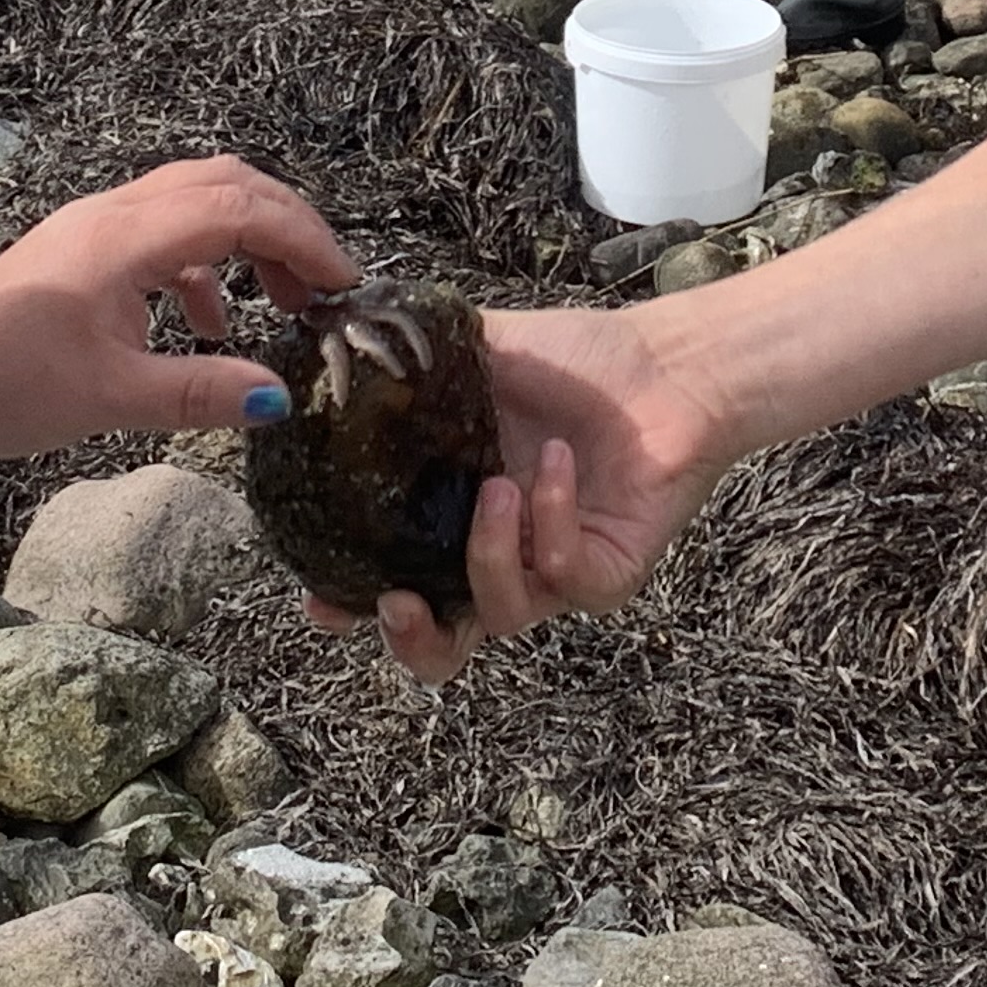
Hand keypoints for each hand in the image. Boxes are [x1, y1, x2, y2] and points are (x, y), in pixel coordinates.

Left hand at [0, 156, 352, 458]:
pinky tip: (210, 324)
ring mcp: (94, 227)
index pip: (241, 207)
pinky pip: (164, 233)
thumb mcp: (112, 398)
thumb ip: (200, 394)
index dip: (303, 238)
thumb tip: (278, 400)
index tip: (343, 285)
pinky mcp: (80, 252)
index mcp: (128, 236)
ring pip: (195, 201)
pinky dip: (205, 265)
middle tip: (327, 281)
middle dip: (287, 223)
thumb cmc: (2, 385)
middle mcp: (114, 213)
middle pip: (225, 182)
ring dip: (248, 238)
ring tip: (283, 300)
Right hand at [309, 302, 738, 682]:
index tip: (320, 601)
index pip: (394, 578)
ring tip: (498, 487)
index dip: (351, 604)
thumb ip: (414, 359)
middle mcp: (500, 554)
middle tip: (395, 601)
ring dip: (488, 555)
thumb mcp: (480, 354)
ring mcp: (553, 572)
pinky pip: (565, 577)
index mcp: (455, 512)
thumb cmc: (576, 360)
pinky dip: (553, 521)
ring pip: (501, 618)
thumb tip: (340, 340)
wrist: (666, 363)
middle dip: (409, 640)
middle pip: (442, 645)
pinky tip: (557, 463)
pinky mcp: (606, 575)